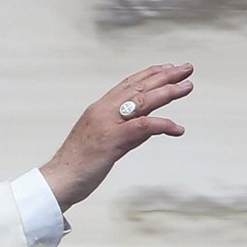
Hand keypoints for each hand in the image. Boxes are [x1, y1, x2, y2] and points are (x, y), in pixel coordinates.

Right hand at [40, 63, 192, 210]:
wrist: (59, 179)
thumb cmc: (79, 163)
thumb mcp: (104, 141)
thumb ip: (127, 131)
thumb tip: (149, 128)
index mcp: (99, 109)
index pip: (128, 84)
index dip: (149, 74)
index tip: (168, 68)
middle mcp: (103, 111)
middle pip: (138, 87)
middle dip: (164, 76)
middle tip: (186, 68)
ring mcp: (107, 124)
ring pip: (142, 101)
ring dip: (167, 92)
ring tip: (187, 87)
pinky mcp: (112, 140)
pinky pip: (142, 127)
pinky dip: (162, 124)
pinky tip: (177, 128)